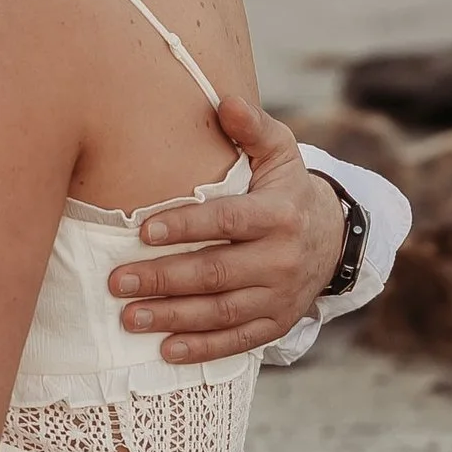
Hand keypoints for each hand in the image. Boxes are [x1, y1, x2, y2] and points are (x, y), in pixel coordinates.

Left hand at [108, 98, 344, 362]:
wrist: (334, 237)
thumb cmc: (287, 189)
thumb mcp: (280, 153)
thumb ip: (252, 129)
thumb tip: (224, 100)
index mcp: (278, 214)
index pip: (226, 221)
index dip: (185, 226)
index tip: (143, 231)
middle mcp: (282, 258)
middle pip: (216, 273)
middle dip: (164, 279)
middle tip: (117, 281)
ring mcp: (280, 295)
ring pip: (222, 312)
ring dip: (173, 317)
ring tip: (128, 317)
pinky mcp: (277, 323)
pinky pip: (238, 341)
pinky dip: (202, 348)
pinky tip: (166, 351)